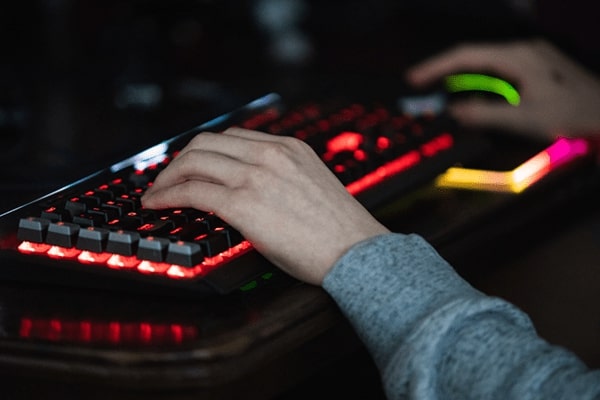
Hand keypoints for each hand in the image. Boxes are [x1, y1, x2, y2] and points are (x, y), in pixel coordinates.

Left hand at [141, 127, 389, 284]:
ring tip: (156, 192)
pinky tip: (157, 203)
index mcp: (289, 148)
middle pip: (206, 142)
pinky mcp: (244, 204)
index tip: (192, 164)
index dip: (204, 150)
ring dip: (167, 177)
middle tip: (167, 178)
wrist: (357, 251)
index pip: (232, 137)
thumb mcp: (313, 184)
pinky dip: (167, 194)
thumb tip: (256, 189)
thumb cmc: (340, 229)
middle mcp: (270, 154)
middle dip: (179, 160)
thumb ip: (284, 176)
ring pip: (193, 162)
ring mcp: (256, 176)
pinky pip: (193, 191)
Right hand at [405, 38, 599, 140]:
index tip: (413, 78)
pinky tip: (475, 99)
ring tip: (443, 96)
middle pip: (473, 58)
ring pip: (485, 66)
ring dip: (463, 82)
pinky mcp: (535, 70)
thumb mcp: (524, 118)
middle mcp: (522, 52)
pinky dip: (481, 86)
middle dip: (445, 74)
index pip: (465, 56)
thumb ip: (484, 114)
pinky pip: (499, 73)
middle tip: (421, 88)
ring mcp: (530, 59)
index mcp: (517, 57)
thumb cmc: (572, 114)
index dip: (435, 67)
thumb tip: (453, 112)